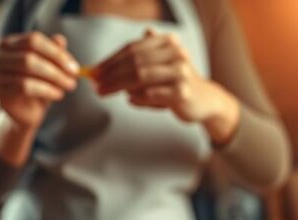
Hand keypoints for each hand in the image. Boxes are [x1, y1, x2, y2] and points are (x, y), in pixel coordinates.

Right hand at [0, 32, 79, 128]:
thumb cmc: (36, 87)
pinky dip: (46, 89)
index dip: (55, 51)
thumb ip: (52, 52)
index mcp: (7, 45)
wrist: (24, 115)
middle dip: (56, 65)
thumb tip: (60, 40)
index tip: (74, 65)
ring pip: (27, 68)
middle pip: (29, 54)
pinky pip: (24, 86)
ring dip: (54, 77)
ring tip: (69, 86)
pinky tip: (58, 94)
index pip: (33, 40)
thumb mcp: (48, 67)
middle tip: (74, 76)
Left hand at [94, 29, 237, 131]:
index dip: (111, 60)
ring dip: (118, 85)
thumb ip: (136, 61)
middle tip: (95, 83)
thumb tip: (103, 66)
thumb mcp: (156, 68)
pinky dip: (137, 97)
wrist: (203, 100)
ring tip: (104, 91)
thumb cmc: (174, 83)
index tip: (94, 71)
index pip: (132, 49)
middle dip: (111, 73)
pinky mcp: (182, 92)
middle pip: (135, 61)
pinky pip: (152, 94)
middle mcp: (175, 53)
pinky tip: (130, 100)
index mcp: (167, 42)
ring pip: (141, 76)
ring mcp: (180, 72)